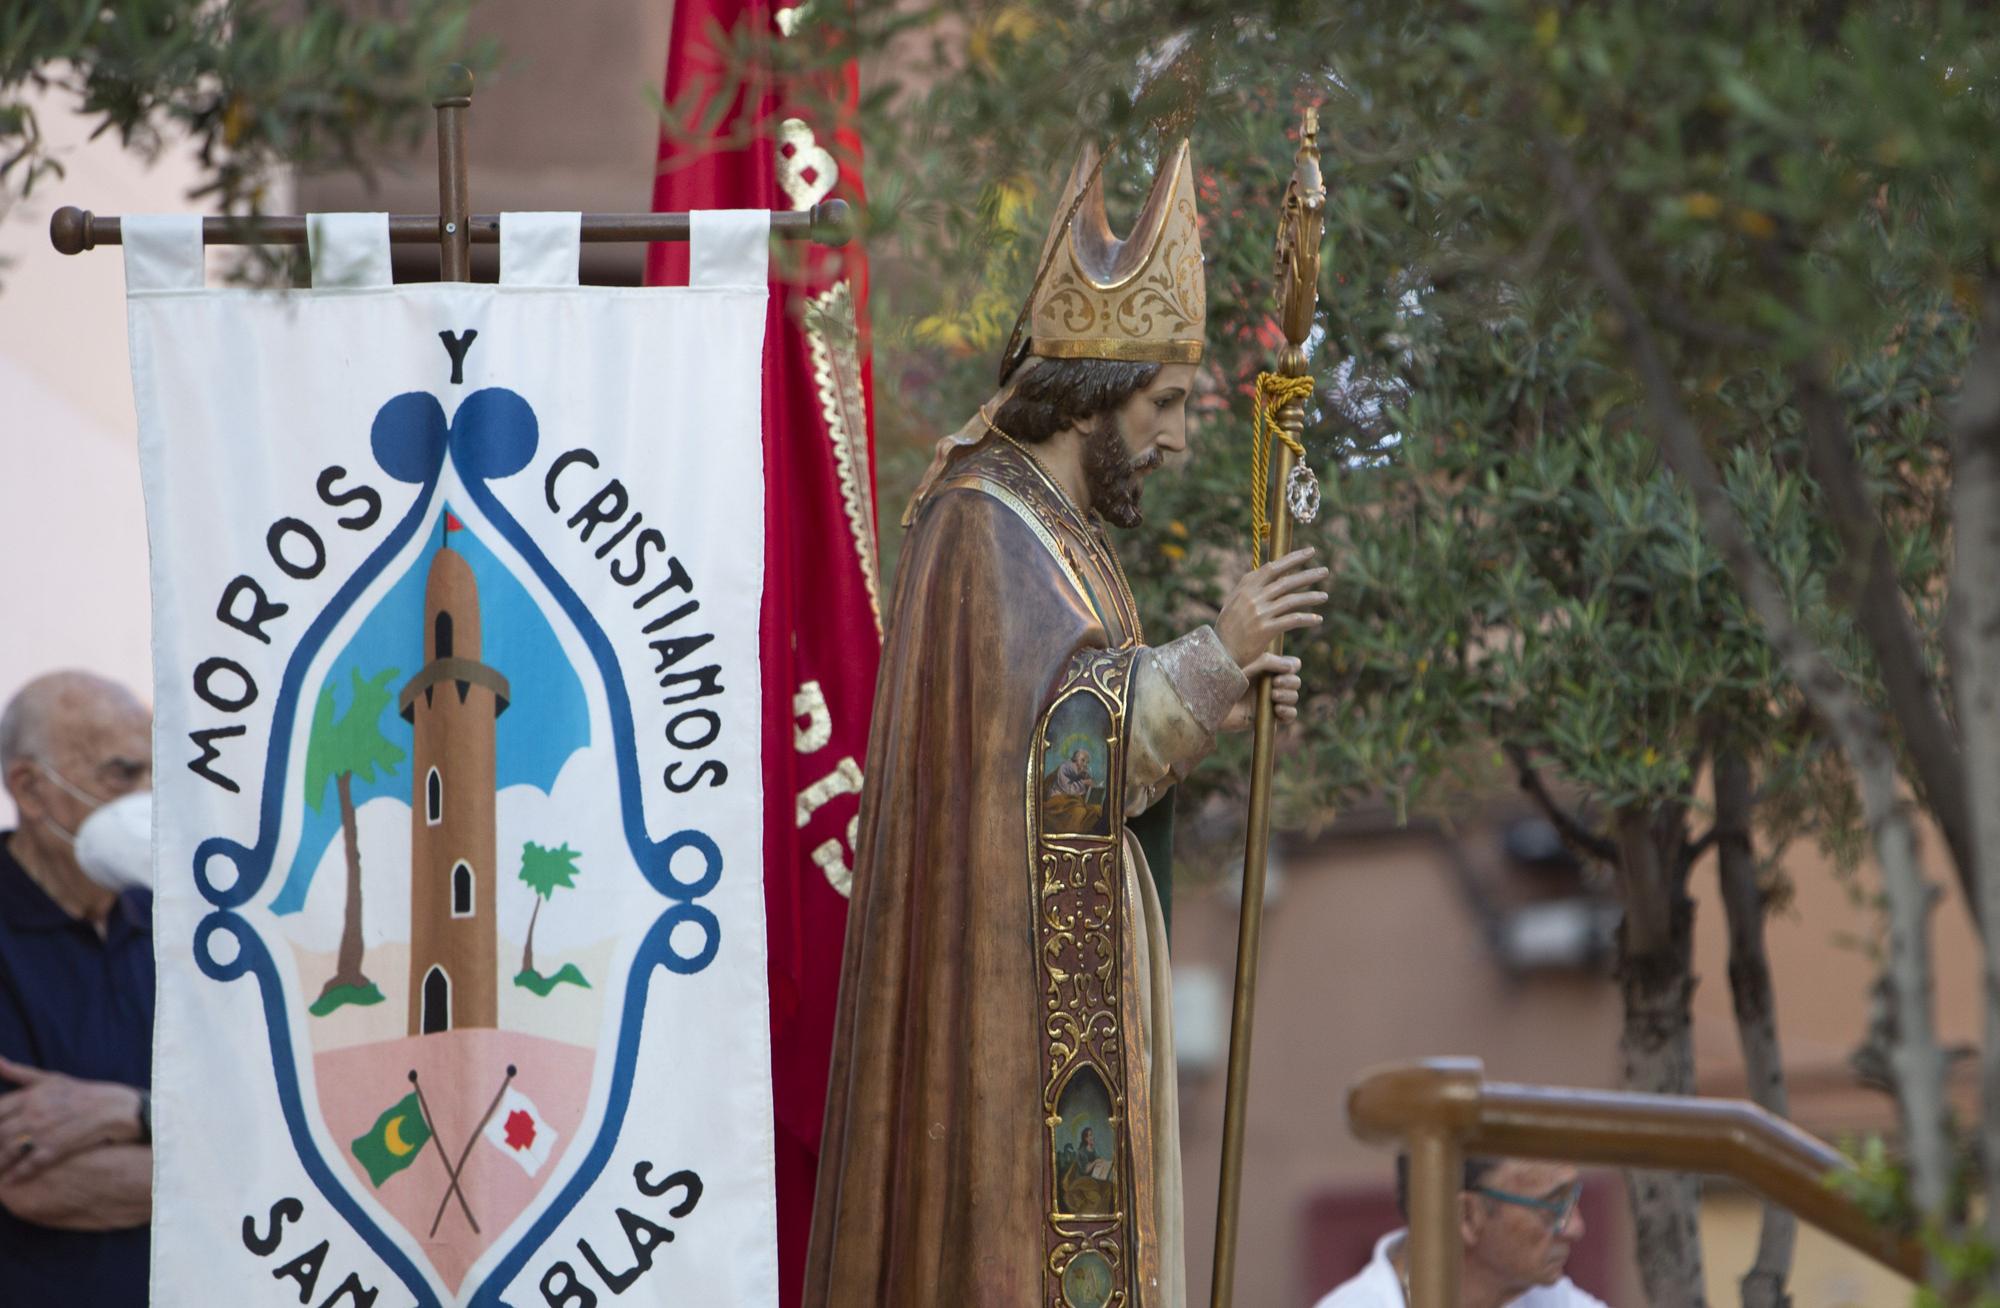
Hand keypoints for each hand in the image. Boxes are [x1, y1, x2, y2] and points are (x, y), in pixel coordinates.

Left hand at [0, 1056, 143, 1184]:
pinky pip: (29, 1164)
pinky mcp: (57, 1147)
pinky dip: (17, 1174)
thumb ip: (19, 1073)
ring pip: (8, 1150)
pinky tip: (10, 1180)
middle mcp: (35, 1111)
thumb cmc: (80, 1093)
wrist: (114, 1108)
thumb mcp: (51, 1078)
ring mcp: (45, 1130)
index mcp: (31, 1094)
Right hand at [1216, 547, 1327, 669]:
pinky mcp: (1265, 630)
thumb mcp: (1235, 602)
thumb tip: (1265, 573)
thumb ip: (1250, 587)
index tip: (1309, 552)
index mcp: (1246, 587)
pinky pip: (1292, 620)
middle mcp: (1253, 597)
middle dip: (1308, 574)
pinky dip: (1307, 619)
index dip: (1293, 558)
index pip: (1273, 567)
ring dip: (1311, 597)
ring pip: (1292, 600)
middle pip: (1286, 581)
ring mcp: (1259, 613)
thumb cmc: (1228, 628)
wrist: (1219, 652)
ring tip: (1325, 596)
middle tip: (1325, 571)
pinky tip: (1318, 619)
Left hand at [1221, 654, 1302, 732]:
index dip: (1292, 666)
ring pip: (1293, 697)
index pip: (1291, 664)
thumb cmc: (1225, 680)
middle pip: (1295, 681)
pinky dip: (1289, 712)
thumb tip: (1293, 667)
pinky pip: (1289, 716)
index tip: (1284, 668)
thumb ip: (1270, 661)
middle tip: (1275, 683)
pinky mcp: (1267, 717)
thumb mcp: (1248, 664)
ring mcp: (1268, 701)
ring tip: (1273, 696)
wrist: (1211, 705)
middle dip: (1290, 682)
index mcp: (1265, 668)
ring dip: (1288, 696)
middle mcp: (1269, 683)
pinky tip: (1277, 709)